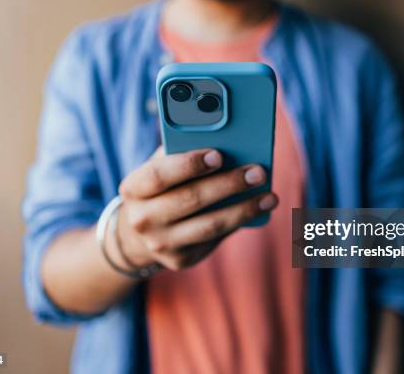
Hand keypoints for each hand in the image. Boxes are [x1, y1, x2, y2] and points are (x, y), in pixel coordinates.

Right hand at [116, 148, 277, 271]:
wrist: (141, 233)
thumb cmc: (161, 188)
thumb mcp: (162, 168)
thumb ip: (183, 153)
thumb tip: (227, 142)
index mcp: (134, 188)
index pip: (159, 175)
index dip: (189, 164)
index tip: (218, 154)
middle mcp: (142, 219)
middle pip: (190, 199)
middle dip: (227, 184)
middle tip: (257, 172)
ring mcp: (160, 243)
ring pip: (209, 225)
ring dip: (243, 209)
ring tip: (269, 196)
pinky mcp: (181, 260)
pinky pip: (216, 238)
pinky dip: (240, 222)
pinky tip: (260, 209)